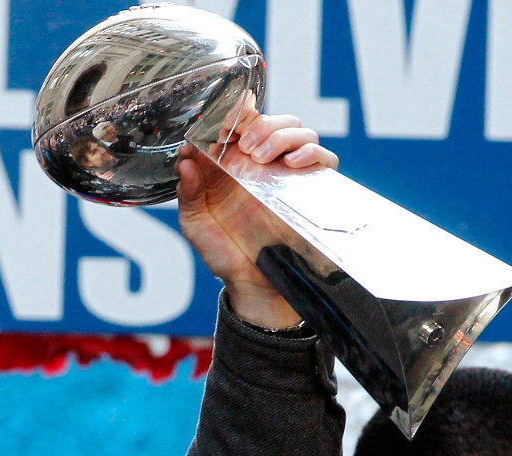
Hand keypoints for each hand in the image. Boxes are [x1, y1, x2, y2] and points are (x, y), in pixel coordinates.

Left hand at [177, 114, 338, 327]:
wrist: (254, 286)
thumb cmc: (225, 255)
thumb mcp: (196, 224)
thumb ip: (189, 192)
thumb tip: (186, 158)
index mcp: (232, 167)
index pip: (240, 125)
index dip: (235, 113)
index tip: (225, 117)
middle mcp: (263, 166)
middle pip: (274, 121)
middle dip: (260, 123)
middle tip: (243, 144)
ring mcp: (289, 176)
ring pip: (300, 131)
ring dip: (281, 134)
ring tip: (260, 157)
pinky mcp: (311, 190)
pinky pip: (325, 158)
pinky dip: (311, 152)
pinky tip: (292, 163)